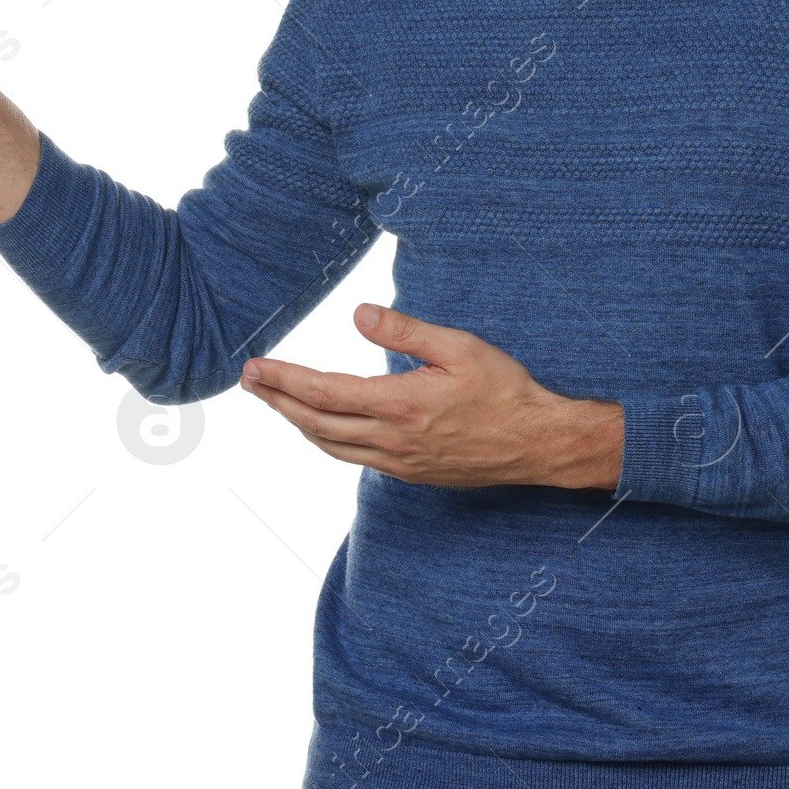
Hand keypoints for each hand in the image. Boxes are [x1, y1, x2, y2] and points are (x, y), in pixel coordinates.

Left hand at [240, 303, 623, 490]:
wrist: (538, 444)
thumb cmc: (505, 390)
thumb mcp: (459, 347)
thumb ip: (405, 331)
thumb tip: (357, 315)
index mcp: (400, 405)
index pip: (324, 391)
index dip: (284, 379)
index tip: (255, 366)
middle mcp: (392, 440)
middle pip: (316, 422)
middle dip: (277, 400)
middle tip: (250, 381)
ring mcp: (399, 462)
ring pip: (330, 445)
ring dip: (297, 421)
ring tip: (275, 401)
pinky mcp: (410, 474)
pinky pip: (353, 458)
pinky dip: (326, 440)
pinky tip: (322, 427)